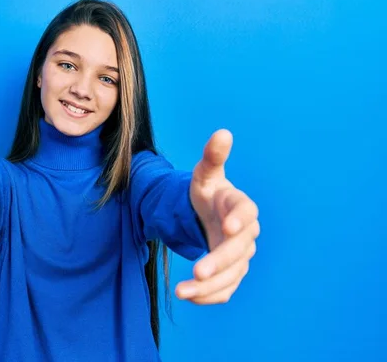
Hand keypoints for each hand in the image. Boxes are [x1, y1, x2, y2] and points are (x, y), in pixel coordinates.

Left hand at [176, 129, 259, 303]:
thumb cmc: (208, 192)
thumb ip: (212, 157)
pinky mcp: (231, 273)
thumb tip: (222, 132)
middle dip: (219, 262)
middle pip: (238, 250)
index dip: (239, 219)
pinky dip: (209, 295)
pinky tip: (189, 296)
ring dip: (210, 286)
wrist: (210, 214)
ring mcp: (240, 255)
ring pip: (232, 275)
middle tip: (197, 271)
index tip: (228, 226)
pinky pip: (225, 289)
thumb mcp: (205, 174)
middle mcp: (245, 233)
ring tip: (182, 291)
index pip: (246, 212)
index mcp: (240, 206)